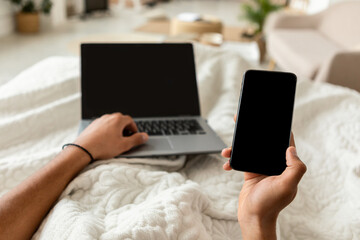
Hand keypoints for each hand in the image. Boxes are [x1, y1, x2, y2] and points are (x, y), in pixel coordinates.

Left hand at [74, 113, 148, 159]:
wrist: (83, 149)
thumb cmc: (103, 147)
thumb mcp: (124, 145)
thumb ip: (136, 140)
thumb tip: (145, 136)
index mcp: (118, 120)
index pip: (130, 120)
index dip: (134, 128)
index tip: (134, 136)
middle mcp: (108, 117)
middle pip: (120, 120)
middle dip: (125, 128)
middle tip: (126, 138)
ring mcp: (99, 120)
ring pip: (111, 123)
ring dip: (116, 130)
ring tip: (115, 141)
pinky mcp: (92, 125)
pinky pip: (103, 126)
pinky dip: (106, 131)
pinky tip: (105, 141)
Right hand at [221, 115, 305, 238]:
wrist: (253, 218)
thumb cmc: (270, 204)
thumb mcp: (286, 186)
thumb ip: (295, 168)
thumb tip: (291, 149)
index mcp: (285, 165)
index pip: (286, 143)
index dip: (280, 130)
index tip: (272, 119)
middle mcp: (274, 165)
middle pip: (265, 143)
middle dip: (254, 133)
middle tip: (243, 122)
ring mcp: (261, 168)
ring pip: (250, 150)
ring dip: (238, 147)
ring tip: (227, 149)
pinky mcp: (250, 172)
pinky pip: (241, 160)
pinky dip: (233, 160)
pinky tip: (227, 164)